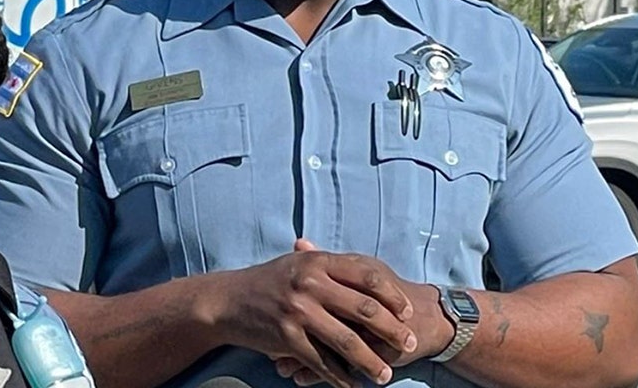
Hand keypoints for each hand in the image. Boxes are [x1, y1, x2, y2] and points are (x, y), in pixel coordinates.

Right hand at [208, 240, 419, 387]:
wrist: (227, 301)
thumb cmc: (268, 281)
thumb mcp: (298, 263)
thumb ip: (331, 266)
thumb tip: (370, 273)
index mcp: (317, 262)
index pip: (368, 276)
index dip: (393, 296)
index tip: (408, 312)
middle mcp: (309, 284)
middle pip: (364, 309)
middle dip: (393, 331)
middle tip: (410, 345)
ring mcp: (298, 312)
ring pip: (347, 341)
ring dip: (371, 362)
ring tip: (386, 375)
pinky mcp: (287, 338)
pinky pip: (322, 362)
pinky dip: (340, 378)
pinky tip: (353, 385)